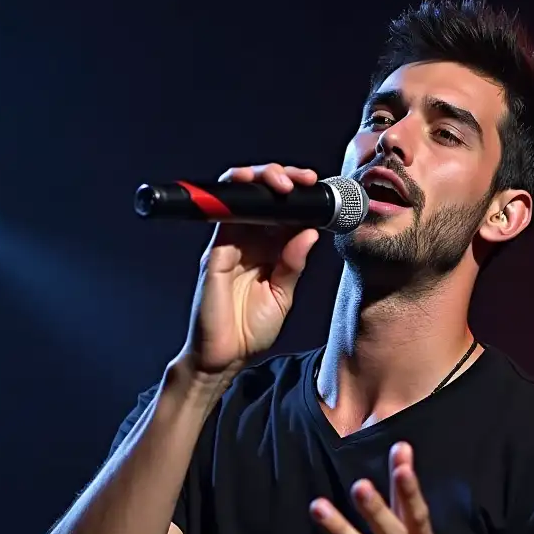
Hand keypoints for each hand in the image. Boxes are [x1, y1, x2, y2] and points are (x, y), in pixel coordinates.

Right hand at [181, 164, 319, 376]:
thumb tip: (311, 233)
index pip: (283, 211)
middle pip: (262, 195)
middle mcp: (248, 241)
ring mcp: (230, 244)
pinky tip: (257, 192)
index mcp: (268, 250)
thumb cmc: (250, 330)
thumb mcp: (282, 295)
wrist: (224, 357)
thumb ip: (294, 264)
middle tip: (303, 179)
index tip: (318, 189)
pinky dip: (238, 197)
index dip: (300, 195)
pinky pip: (222, 215)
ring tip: (283, 181)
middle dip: (283, 176)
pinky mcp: (216, 252)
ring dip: (261, 178)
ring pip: (240, 195)